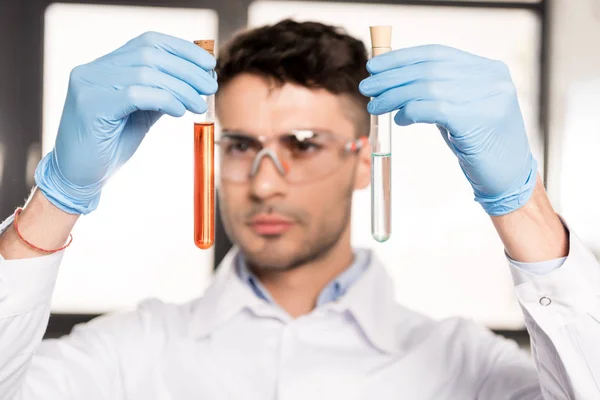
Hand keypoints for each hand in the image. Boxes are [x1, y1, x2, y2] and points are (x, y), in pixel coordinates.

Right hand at [35, 31, 217, 213]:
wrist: (79, 176)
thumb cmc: (110, 145)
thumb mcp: (142, 113)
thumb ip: (161, 93)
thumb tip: (196, 79)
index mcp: (105, 66)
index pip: (148, 42)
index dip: (182, 49)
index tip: (208, 63)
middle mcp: (94, 70)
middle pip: (150, 54)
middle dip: (187, 69)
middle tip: (210, 86)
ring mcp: (89, 85)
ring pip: (146, 73)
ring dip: (181, 87)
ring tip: (199, 104)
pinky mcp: (91, 106)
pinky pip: (136, 94)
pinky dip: (164, 100)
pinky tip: (179, 111)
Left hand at [359, 45, 536, 215]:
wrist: (507, 178)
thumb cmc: (479, 144)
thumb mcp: (459, 109)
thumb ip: (436, 92)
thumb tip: (392, 82)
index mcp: (488, 69)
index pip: (436, 53)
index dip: (402, 58)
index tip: (375, 66)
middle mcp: (492, 78)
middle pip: (429, 69)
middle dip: (392, 77)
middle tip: (366, 87)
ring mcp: (489, 97)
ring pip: (428, 87)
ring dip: (394, 96)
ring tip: (375, 106)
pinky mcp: (479, 120)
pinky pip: (434, 108)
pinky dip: (411, 111)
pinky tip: (400, 120)